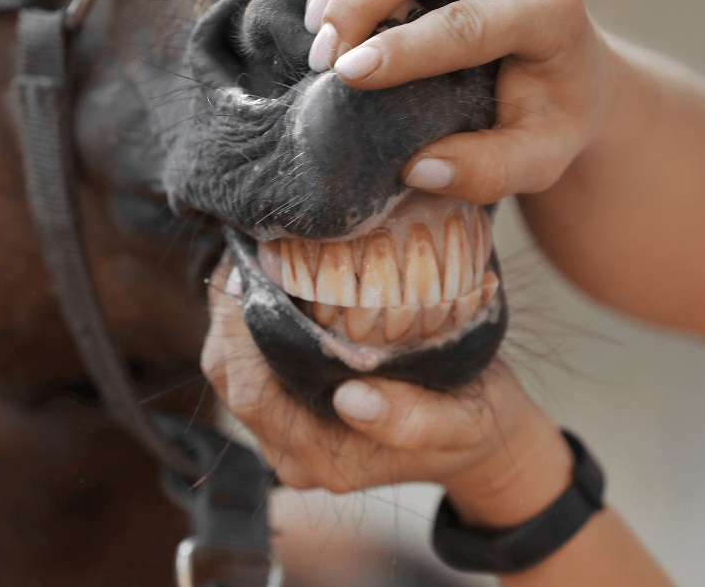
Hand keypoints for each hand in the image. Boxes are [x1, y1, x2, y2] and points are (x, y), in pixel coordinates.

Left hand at [203, 258, 569, 519]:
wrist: (478, 440)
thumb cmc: (470, 424)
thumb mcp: (460, 423)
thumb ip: (412, 422)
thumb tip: (352, 401)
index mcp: (323, 457)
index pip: (254, 392)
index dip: (240, 332)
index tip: (249, 270)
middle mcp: (291, 451)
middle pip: (229, 377)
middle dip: (226, 312)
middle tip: (244, 248)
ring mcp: (284, 433)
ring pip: (230, 370)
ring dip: (230, 313)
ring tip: (248, 256)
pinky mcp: (287, 410)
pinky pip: (247, 364)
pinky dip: (244, 321)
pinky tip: (262, 280)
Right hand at [305, 0, 617, 204]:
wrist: (565, 66)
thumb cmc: (547, 116)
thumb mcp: (538, 158)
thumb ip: (488, 171)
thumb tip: (418, 168)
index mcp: (548, 10)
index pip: (465, 22)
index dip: (400, 48)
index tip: (345, 75)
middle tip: (321, 56)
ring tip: (312, 24)